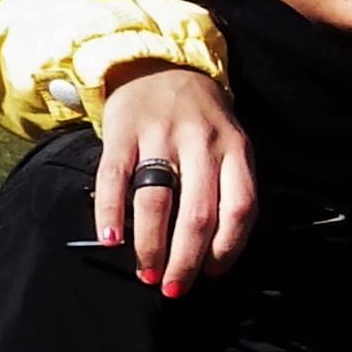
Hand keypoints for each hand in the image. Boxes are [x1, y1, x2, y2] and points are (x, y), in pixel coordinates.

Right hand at [94, 61, 259, 293]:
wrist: (158, 64)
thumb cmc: (199, 119)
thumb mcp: (228, 143)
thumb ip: (227, 185)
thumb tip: (212, 251)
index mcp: (235, 148)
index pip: (241, 206)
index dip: (228, 246)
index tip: (213, 273)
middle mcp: (201, 142)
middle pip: (198, 212)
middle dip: (186, 259)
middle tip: (174, 288)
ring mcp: (160, 135)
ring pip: (157, 200)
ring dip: (150, 244)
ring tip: (148, 272)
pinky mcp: (122, 132)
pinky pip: (114, 178)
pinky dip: (110, 213)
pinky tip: (110, 240)